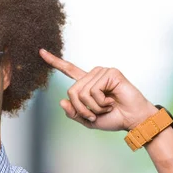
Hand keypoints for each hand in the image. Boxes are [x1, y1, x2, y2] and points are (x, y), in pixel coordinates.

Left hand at [39, 49, 157, 130]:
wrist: (132, 120)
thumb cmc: (114, 118)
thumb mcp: (88, 120)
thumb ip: (74, 113)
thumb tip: (62, 101)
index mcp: (87, 83)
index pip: (68, 70)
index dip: (54, 61)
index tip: (41, 52)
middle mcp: (93, 75)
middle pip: (72, 91)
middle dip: (82, 108)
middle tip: (95, 115)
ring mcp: (102, 73)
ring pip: (82, 92)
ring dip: (94, 107)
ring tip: (107, 107)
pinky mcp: (110, 73)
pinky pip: (94, 90)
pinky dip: (101, 102)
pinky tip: (112, 101)